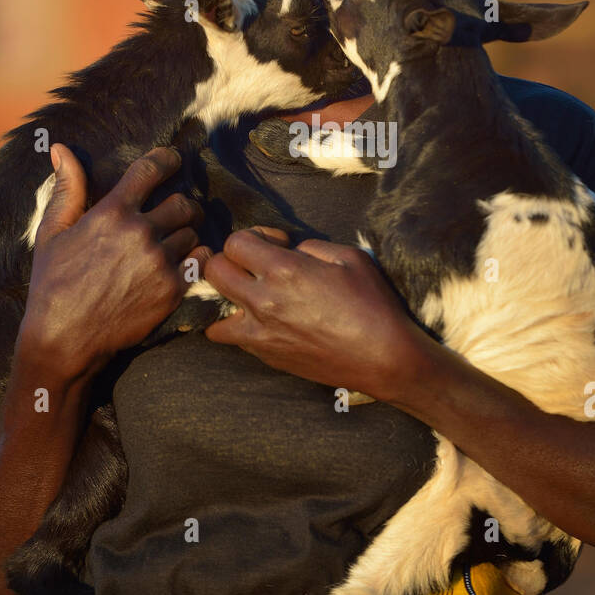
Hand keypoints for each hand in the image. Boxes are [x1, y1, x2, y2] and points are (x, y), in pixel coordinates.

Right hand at [17, 144, 207, 381]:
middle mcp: (141, 233)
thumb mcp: (51, 233)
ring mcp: (160, 262)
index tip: (173, 160)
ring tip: (172, 244)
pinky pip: (200, 261)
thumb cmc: (53, 283)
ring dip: (187, 234)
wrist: (65, 339)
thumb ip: (67, 189)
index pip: (151, 170)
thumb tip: (60, 149)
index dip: (167, 159)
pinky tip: (181, 264)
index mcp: (112, 212)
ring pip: (194, 233)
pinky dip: (195, 259)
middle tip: (174, 215)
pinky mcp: (172, 290)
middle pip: (184, 203)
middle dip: (181, 206)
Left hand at [203, 229, 426, 399]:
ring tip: (251, 295)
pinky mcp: (265, 355)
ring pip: (212, 309)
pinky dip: (234, 326)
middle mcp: (264, 301)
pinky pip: (228, 337)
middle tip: (258, 265)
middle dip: (232, 260)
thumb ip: (310, 246)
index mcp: (285, 270)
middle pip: (214, 270)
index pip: (235, 242)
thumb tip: (290, 251)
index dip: (255, 236)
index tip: (277, 244)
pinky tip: (258, 321)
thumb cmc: (372, 303)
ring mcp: (260, 332)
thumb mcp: (349, 257)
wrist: (382, 358)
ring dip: (226, 296)